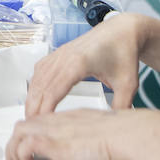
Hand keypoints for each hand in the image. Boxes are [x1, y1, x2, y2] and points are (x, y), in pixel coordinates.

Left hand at [4, 108, 159, 159]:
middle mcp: (64, 121)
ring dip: (14, 148)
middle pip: (28, 123)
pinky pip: (25, 144)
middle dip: (18, 140)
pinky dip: (20, 153)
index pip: (46, 120)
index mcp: (77, 118)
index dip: (36, 133)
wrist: (134, 137)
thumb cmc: (132, 141)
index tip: (33, 148)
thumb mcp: (113, 142)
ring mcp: (57, 130)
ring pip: (21, 131)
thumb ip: (104, 146)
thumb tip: (107, 159)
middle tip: (17, 158)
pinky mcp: (54, 141)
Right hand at [25, 13, 145, 115]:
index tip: (41, 125)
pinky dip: (34, 85)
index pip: (54, 89)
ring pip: (37, 78)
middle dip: (33, 107)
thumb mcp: (128, 83)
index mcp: (79, 63)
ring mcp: (59, 53)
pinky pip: (40, 70)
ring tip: (30, 117)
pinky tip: (34, 97)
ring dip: (31, 97)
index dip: (45, 108)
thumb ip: (121, 106)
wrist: (122, 30)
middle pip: (41, 85)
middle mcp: (65, 56)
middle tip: (31, 129)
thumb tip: (114, 127)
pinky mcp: (59, 53)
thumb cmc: (124, 53)